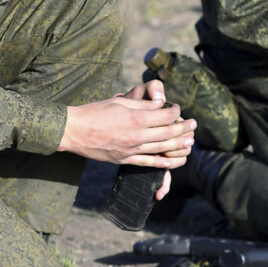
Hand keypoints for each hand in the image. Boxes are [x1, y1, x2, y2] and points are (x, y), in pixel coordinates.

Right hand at [57, 80, 195, 169]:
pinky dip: (162, 162)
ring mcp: (131, 150)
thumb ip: (141, 105)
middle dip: (183, 128)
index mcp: (135, 118)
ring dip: (179, 145)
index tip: (178, 108)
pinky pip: (148, 163)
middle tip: (193, 124)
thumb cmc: (94, 112)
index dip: (175, 111)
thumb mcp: (119, 102)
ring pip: (162, 149)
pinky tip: (172, 160)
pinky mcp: (124, 159)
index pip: (165, 116)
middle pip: (168, 132)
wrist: (73, 131)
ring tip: (190, 142)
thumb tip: (160, 104)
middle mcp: (136, 135)